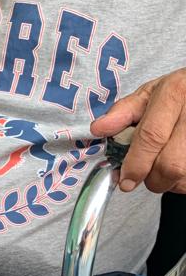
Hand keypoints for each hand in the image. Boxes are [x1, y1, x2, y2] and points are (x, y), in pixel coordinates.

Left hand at [90, 69, 185, 193]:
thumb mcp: (149, 94)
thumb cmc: (176, 94)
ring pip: (181, 176)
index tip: (126, 180)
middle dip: (152, 177)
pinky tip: (179, 166)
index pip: (151, 137)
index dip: (136, 164)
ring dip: (167, 181)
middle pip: (169, 164)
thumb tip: (98, 129)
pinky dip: (180, 181)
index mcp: (174, 94)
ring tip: (163, 165)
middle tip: (146, 171)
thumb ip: (122, 112)